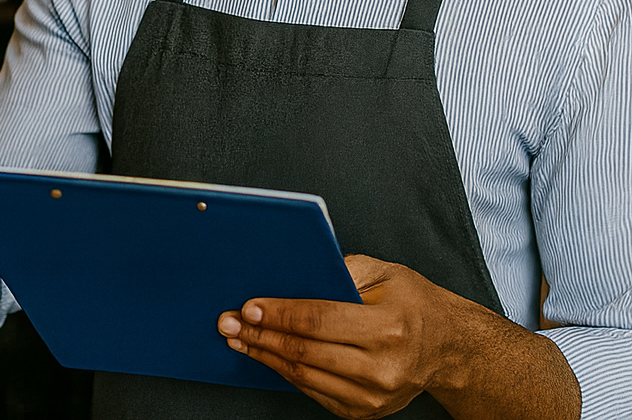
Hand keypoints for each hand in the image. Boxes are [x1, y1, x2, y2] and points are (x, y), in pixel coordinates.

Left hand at [217, 255, 454, 418]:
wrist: (449, 346)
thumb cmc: (413, 300)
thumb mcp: (383, 271)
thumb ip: (340, 270)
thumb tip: (292, 274)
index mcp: (388, 327)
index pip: (319, 320)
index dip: (279, 315)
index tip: (248, 307)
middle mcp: (382, 367)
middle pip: (307, 352)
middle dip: (261, 337)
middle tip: (228, 324)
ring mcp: (375, 397)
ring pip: (306, 377)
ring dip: (266, 358)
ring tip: (239, 341)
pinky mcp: (366, 412)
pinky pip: (316, 393)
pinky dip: (287, 374)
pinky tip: (267, 357)